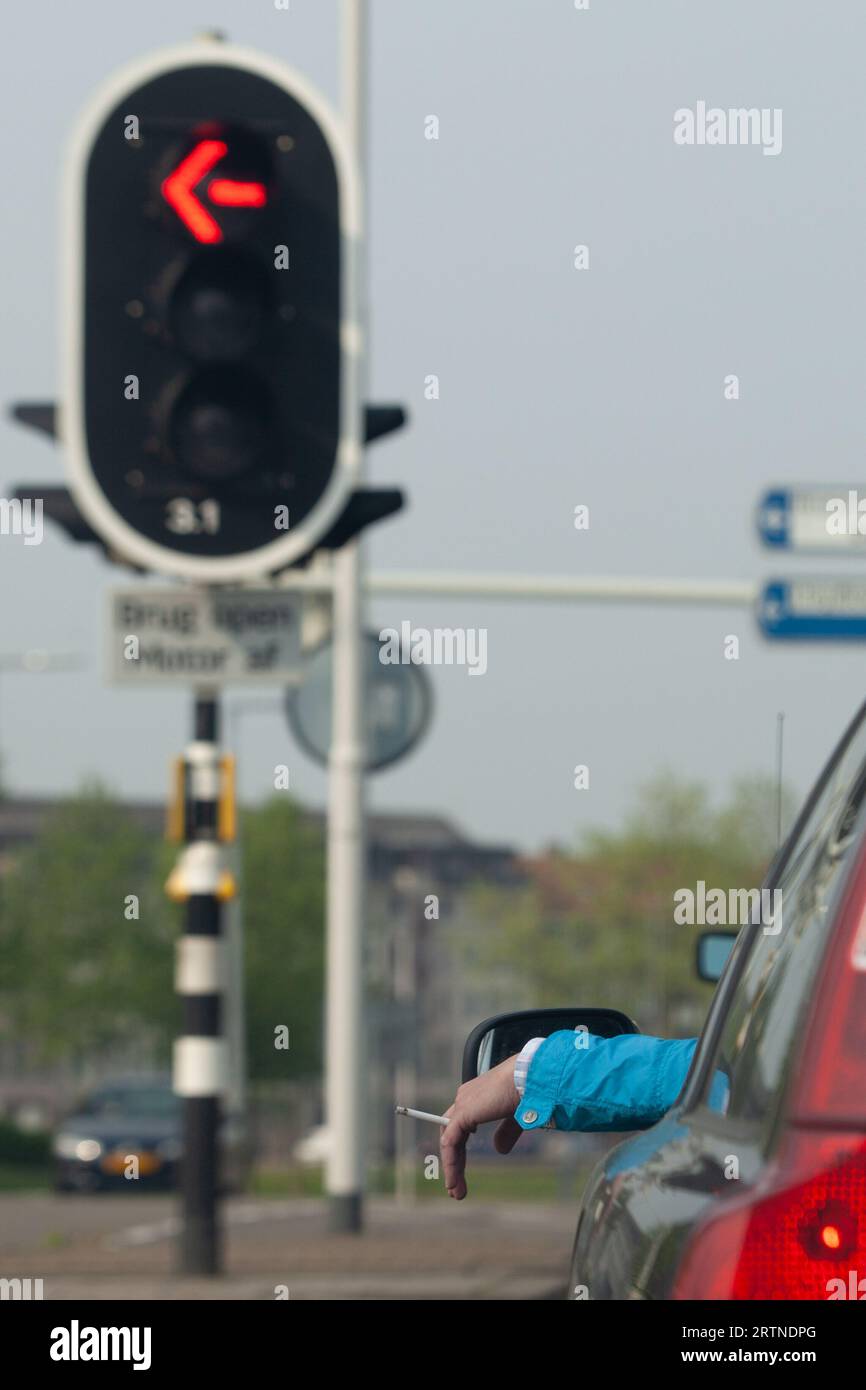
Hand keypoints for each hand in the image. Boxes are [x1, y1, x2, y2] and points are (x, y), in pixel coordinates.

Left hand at [439, 1055, 521, 1199]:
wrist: (528, 1078)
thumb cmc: (527, 1091)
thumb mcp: (515, 1117)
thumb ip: (506, 1132)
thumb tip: (499, 1150)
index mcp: (476, 1097)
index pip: (459, 1127)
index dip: (459, 1151)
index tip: (462, 1173)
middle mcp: (465, 1099)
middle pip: (451, 1136)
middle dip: (453, 1163)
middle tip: (456, 1188)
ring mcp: (462, 1105)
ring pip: (449, 1142)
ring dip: (451, 1168)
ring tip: (456, 1191)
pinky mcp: (463, 1114)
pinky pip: (450, 1143)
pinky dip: (451, 1163)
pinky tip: (454, 1180)